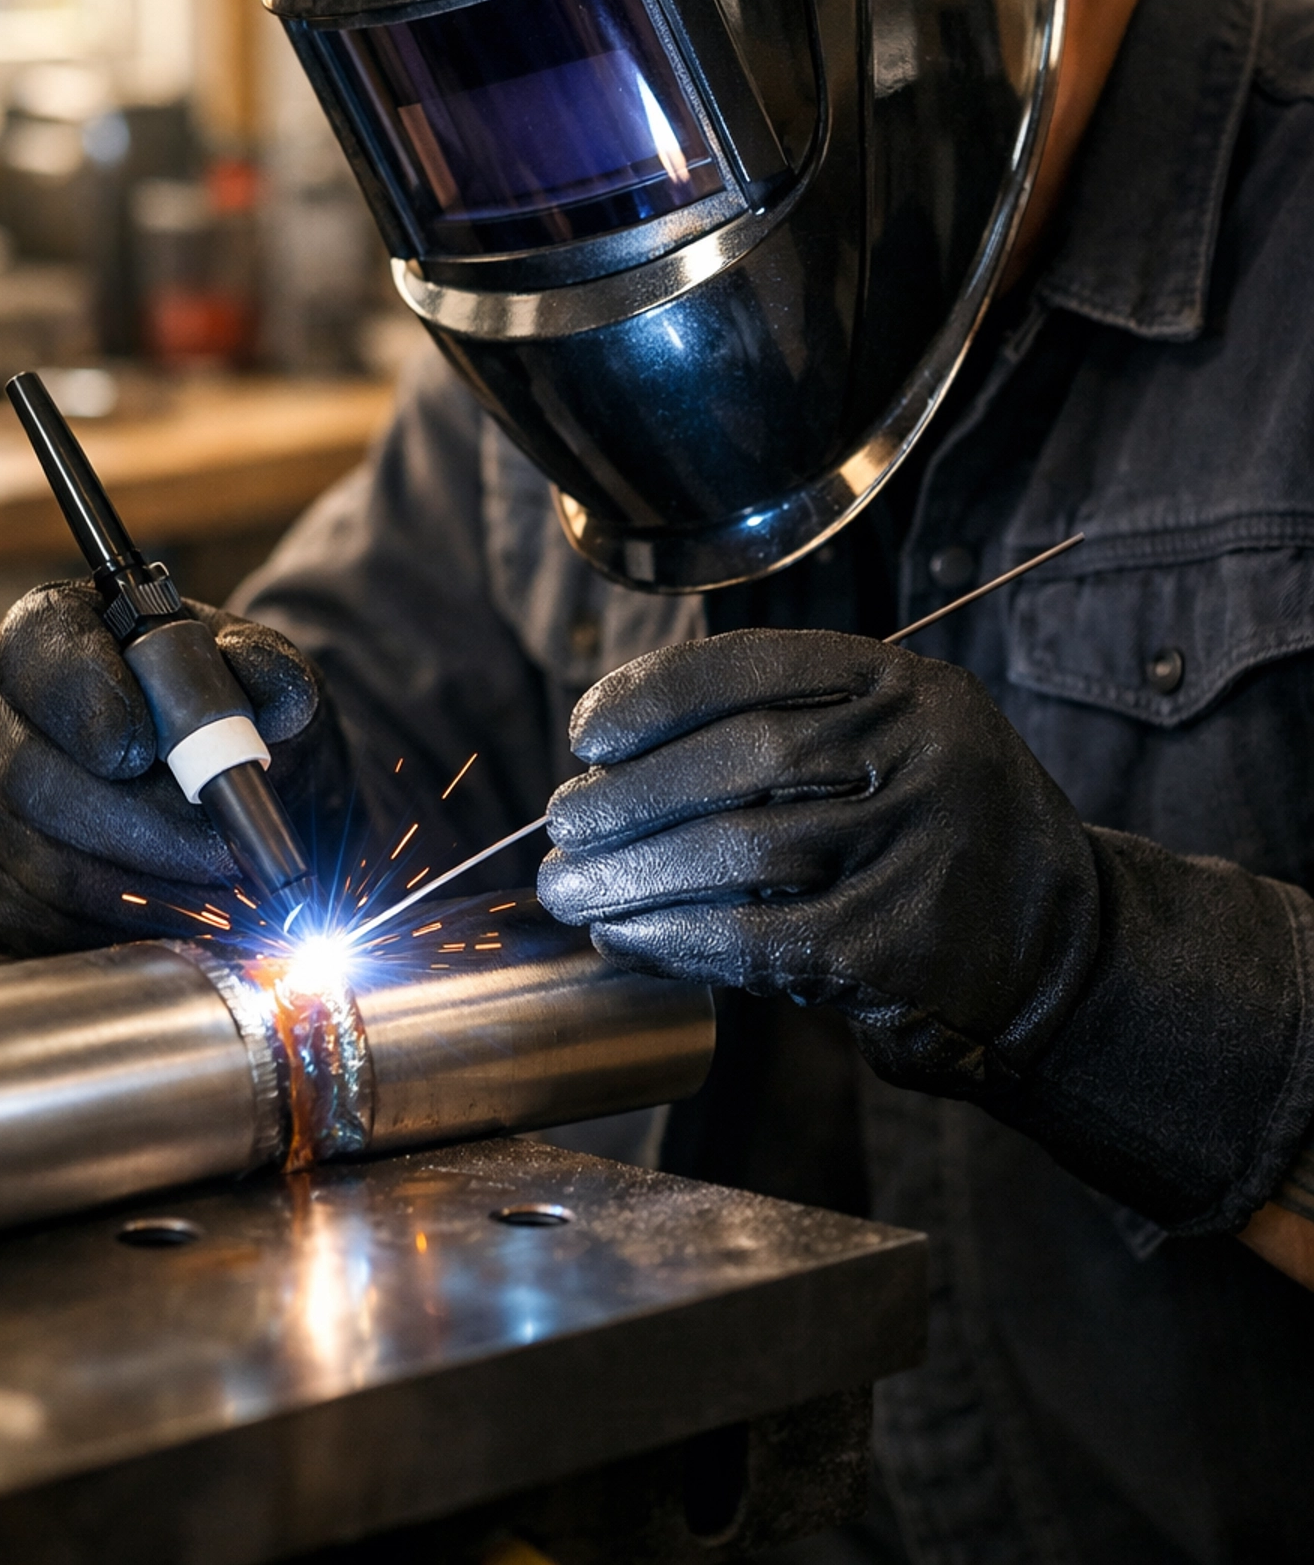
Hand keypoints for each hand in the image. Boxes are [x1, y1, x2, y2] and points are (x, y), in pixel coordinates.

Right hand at [0, 581, 348, 955]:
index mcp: (50, 633)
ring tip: (221, 899)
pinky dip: (111, 936)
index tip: (153, 751)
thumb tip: (276, 695)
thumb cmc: (220, 711)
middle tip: (221, 856)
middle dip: (140, 830)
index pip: (46, 660)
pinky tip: (176, 927)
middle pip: (32, 780)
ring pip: (37, 864)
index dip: (96, 707)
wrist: (201, 774)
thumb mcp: (254, 674)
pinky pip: (30, 925)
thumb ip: (268, 671)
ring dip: (140, 894)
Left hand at [539, 628, 1101, 1095]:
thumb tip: (614, 759)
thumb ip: (788, 730)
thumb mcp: (897, 745)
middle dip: (627, 794)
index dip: (654, 693)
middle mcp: (921, 754)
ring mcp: (915, 850)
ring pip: (735, 849)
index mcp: (908, 688)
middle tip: (559, 823)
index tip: (587, 730)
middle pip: (736, 758)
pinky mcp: (895, 948)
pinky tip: (624, 935)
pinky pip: (753, 936)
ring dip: (629, 873)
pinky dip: (671, 937)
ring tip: (568, 887)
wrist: (1061, 954)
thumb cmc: (940, 839)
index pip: (755, 665)